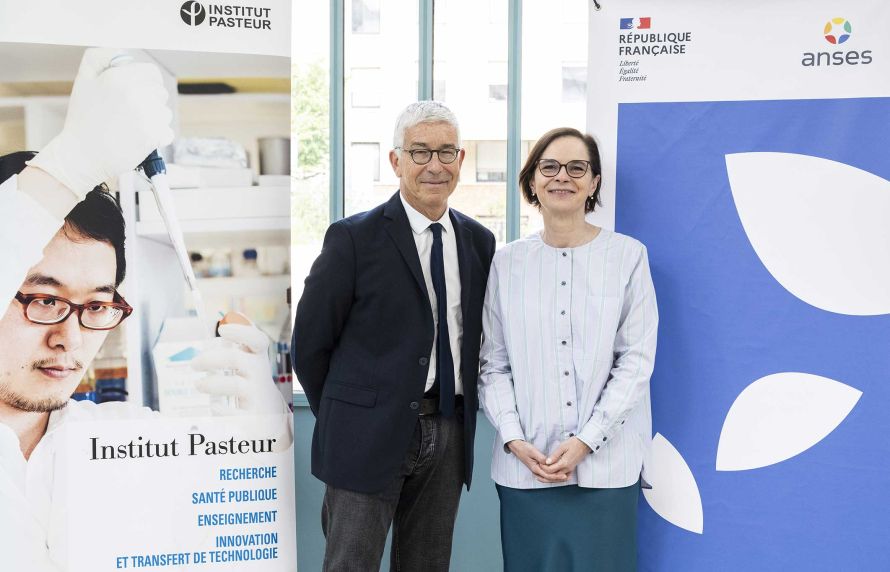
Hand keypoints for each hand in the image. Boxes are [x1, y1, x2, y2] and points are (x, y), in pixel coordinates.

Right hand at [28, 47, 173, 197]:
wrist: (82, 156)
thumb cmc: (83, 119)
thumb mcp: (84, 79)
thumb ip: (99, 57)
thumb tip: (122, 52)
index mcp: (120, 78)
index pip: (152, 73)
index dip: (146, 82)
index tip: (137, 93)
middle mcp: (136, 94)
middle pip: (161, 92)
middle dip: (149, 101)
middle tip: (129, 113)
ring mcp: (147, 116)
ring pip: (165, 113)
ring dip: (154, 120)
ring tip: (131, 127)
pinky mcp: (153, 136)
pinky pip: (167, 132)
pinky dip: (157, 137)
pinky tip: (139, 139)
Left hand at [191, 321, 285, 415]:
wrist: (269, 413)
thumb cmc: (252, 381)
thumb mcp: (249, 359)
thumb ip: (239, 340)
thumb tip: (230, 316)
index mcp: (257, 358)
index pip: (257, 339)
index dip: (241, 332)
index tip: (222, 330)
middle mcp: (259, 374)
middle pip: (235, 359)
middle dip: (210, 359)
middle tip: (193, 364)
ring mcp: (256, 395)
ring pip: (234, 385)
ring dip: (211, 383)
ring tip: (198, 384)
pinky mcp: (253, 416)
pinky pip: (236, 414)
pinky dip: (222, 412)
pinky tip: (215, 408)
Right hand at [507, 440, 568, 483]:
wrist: (517, 447)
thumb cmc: (524, 449)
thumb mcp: (532, 451)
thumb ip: (540, 457)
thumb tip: (548, 462)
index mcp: (535, 468)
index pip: (547, 475)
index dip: (556, 476)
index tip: (564, 475)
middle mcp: (536, 471)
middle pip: (548, 479)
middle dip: (558, 479)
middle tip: (567, 478)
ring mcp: (536, 470)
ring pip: (547, 478)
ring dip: (556, 478)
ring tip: (565, 477)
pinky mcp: (537, 468)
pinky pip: (546, 475)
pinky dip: (552, 476)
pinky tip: (558, 474)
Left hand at [540, 437, 591, 478]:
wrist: (585, 444)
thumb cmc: (573, 443)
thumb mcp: (562, 447)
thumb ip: (554, 455)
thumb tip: (546, 462)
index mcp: (564, 463)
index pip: (550, 470)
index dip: (543, 467)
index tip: (539, 463)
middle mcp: (567, 469)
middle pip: (554, 476)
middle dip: (545, 473)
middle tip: (540, 468)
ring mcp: (570, 470)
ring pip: (559, 478)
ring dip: (551, 477)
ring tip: (544, 472)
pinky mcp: (572, 469)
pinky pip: (565, 477)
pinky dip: (559, 478)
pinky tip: (554, 475)